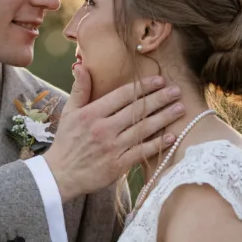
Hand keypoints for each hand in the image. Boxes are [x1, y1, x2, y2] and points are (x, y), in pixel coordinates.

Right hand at [44, 65, 182, 200]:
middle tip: (177, 91)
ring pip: (143, 129)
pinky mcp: (117, 165)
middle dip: (160, 99)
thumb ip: (79, 89)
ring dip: (164, 118)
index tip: (159, 80)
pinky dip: (157, 144)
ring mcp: (112, 148)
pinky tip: (171, 136)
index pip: (122, 95)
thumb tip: (80, 66)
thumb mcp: (69, 113)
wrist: (60, 175)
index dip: (143, 87)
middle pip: (137, 110)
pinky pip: (141, 152)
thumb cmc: (66, 142)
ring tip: (180, 108)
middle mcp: (103, 129)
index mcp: (91, 114)